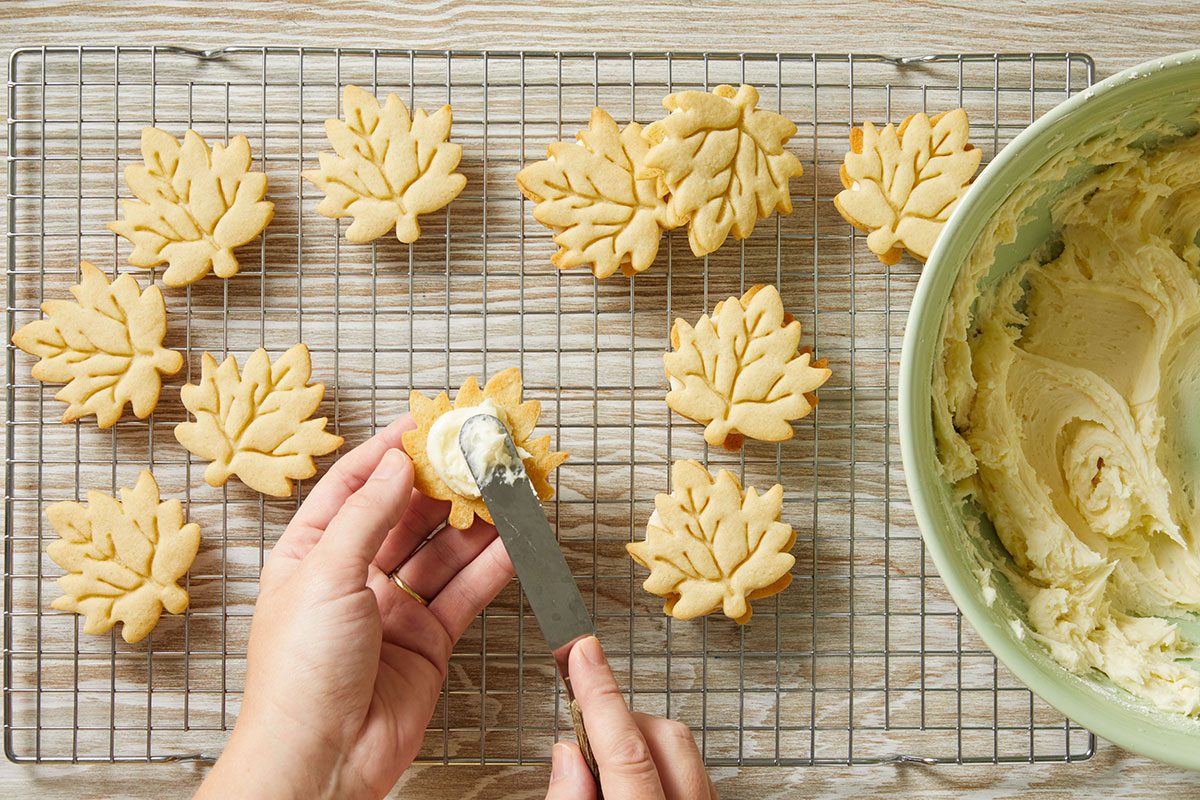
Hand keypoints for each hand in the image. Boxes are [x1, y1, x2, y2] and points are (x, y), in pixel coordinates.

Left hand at [196, 415, 514, 799]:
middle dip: (443, 483)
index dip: (390, 450)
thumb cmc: (299, 674)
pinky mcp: (426, 639)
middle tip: (481, 453)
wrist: (321, 760)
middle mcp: (353, 575)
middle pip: (405, 514)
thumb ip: (368, 515)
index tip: (427, 420)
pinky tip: (516, 544)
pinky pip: (463, 592)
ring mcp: (392, 608)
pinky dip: (490, 568)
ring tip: (509, 491)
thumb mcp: (325, 575)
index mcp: (310, 553)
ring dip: (475, 522)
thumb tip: (398, 463)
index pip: (354, 485)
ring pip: (441, 552)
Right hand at [545, 636, 716, 799]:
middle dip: (623, 720)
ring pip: (684, 749)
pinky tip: (635, 779)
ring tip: (605, 766)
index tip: (583, 653)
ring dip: (642, 741)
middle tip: (585, 734)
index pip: (626, 751)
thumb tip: (567, 754)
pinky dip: (661, 762)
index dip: (600, 696)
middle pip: (666, 738)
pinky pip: (694, 771)